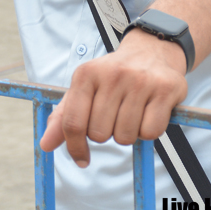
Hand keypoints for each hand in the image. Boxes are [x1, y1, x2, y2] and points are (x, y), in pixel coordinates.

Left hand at [39, 31, 187, 166]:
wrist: (151, 50)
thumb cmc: (113, 76)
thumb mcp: (84, 89)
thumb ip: (63, 117)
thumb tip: (45, 144)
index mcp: (86, 74)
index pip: (73, 123)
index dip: (75, 147)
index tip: (81, 159)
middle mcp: (112, 74)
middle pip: (100, 134)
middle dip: (106, 133)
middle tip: (114, 116)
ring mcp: (140, 81)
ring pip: (125, 136)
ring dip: (127, 134)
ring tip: (131, 113)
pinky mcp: (165, 89)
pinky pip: (150, 132)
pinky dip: (148, 131)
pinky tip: (147, 113)